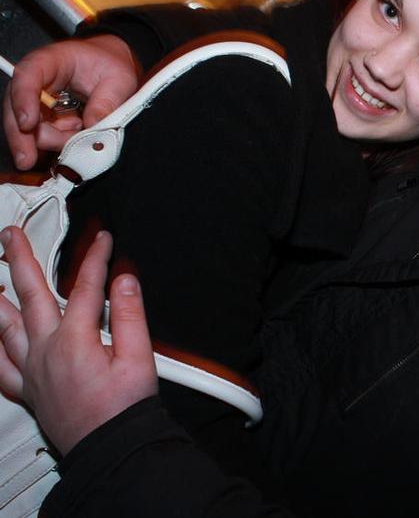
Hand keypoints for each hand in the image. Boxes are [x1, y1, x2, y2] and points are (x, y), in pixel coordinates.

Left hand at [0, 227, 156, 454]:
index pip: (83, 287)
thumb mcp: (139, 358)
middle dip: (20, 260)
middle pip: (30, 295)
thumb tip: (123, 280)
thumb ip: (128, 315)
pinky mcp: (27, 389)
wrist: (110, 448)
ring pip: (4, 326)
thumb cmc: (125, 409)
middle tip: (9, 236)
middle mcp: (45, 351)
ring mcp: (31, 370)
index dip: (94, 259)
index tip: (102, 239)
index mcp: (74, 340)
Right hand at [3, 35, 139, 168]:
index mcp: (51, 60)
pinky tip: (75, 138)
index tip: (27, 123)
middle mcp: (37, 80)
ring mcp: (37, 100)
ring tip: (78, 138)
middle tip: (27, 160)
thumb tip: (93, 127)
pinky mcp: (44, 117)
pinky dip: (59, 144)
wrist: (110, 65)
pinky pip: (44, 136)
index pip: (28, 75)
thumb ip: (108, 102)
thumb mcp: (120, 79)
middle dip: (21, 136)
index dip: (24, 99)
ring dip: (51, 142)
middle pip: (17, 106)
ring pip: (29, 127)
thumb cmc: (111, 65)